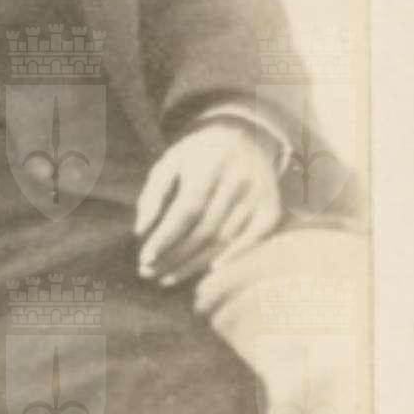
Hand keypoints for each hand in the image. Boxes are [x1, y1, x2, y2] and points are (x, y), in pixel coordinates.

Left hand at [134, 122, 282, 288]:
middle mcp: (239, 180)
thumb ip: (153, 194)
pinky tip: (206, 272)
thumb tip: (141, 232)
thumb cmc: (196, 155)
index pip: (187, 210)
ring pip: (224, 241)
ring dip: (193, 265)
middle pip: (204, 230)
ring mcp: (259, 195)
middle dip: (175, 257)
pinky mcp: (272, 208)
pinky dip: (230, 259)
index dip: (166, 237)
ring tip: (167, 278)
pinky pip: (251, 241)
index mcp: (210, 164)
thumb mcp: (169, 162)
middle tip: (150, 273)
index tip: (145, 258)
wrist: (242, 136)